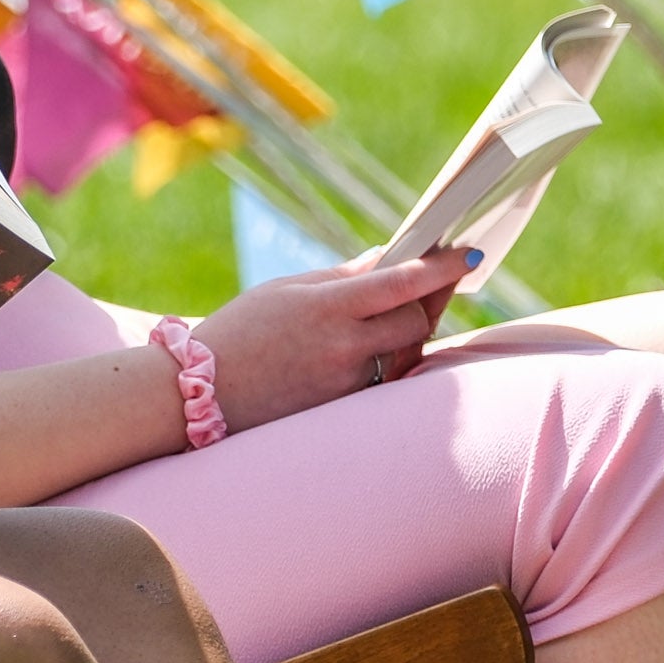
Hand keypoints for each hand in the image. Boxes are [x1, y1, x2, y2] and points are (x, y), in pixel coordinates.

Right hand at [190, 249, 474, 434]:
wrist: (195, 395)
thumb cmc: (237, 333)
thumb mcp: (285, 291)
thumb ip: (341, 278)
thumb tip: (388, 260)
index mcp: (327, 307)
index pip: (402, 281)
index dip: (441, 267)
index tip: (468, 254)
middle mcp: (343, 346)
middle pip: (415, 319)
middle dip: (429, 299)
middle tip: (440, 280)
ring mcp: (346, 381)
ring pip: (404, 352)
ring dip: (412, 329)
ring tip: (411, 309)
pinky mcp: (342, 408)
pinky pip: (384, 378)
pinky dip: (390, 358)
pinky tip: (384, 344)